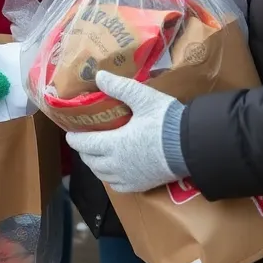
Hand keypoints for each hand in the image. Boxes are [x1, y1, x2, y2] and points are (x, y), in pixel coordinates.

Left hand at [65, 71, 185, 193]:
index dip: (75, 139)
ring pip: (102, 175)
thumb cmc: (166, 121)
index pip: (85, 144)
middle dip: (85, 152)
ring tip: (97, 155)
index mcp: (114, 144)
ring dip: (96, 165)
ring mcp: (129, 178)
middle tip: (84, 141)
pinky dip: (111, 178)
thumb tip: (99, 76)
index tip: (70, 134)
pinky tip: (115, 170)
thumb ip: (119, 87)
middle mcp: (117, 165)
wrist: (191, 146)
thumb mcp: (143, 98)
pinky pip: (118, 186)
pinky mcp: (142, 185)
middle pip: (91, 161)